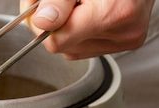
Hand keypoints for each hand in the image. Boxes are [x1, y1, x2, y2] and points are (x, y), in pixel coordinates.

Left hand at [20, 0, 154, 58]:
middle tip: (51, 0)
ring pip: (72, 50)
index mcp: (114, 13)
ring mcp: (124, 41)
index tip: (34, 4)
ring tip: (73, 5)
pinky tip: (85, 14)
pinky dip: (78, 32)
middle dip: (51, 24)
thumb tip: (42, 22)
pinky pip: (86, 48)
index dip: (39, 22)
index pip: (58, 40)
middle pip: (63, 47)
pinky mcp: (124, 44)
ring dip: (64, 28)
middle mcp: (123, 33)